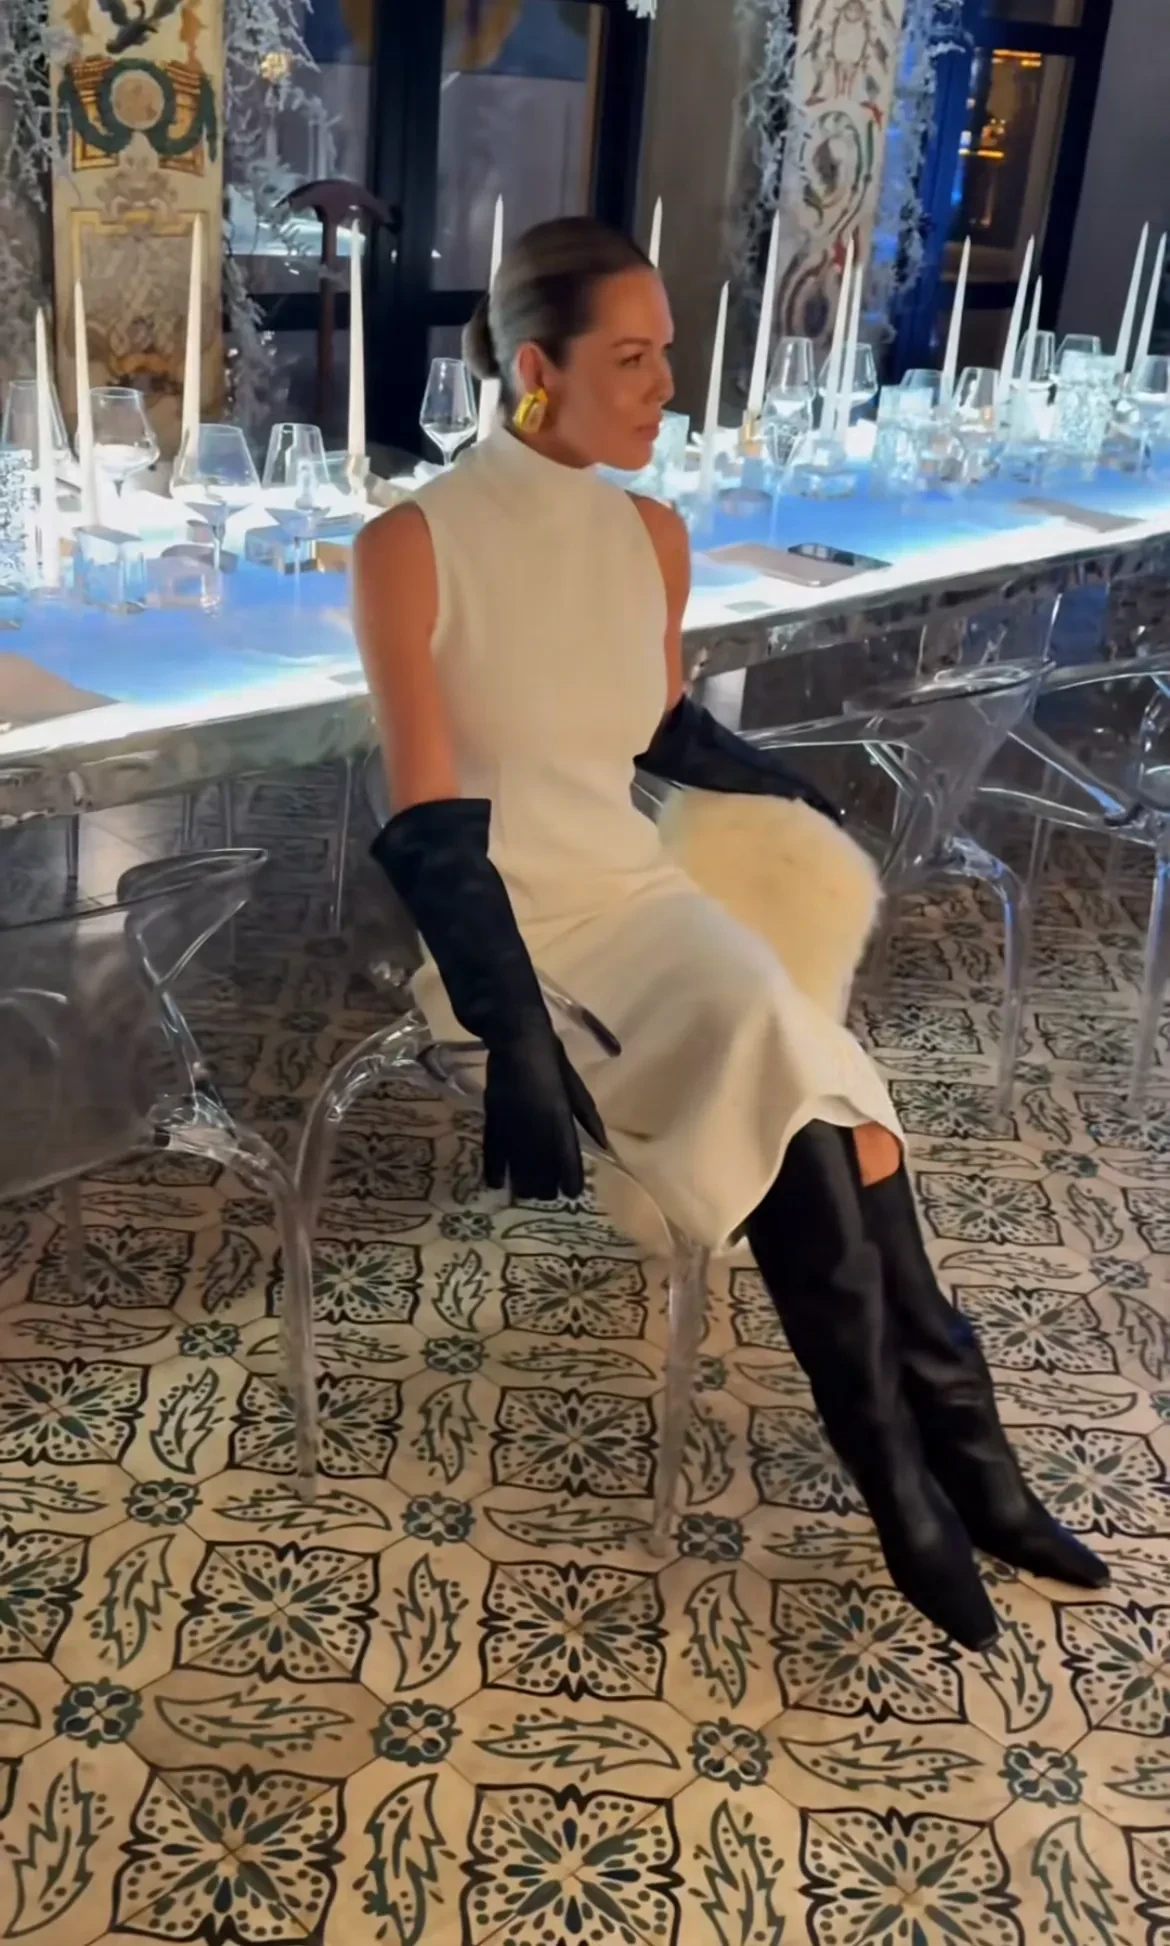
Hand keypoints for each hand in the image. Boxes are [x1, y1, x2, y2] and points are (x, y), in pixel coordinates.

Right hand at [482, 1026, 607, 1199]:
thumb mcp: (575, 1089)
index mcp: (559, 1116)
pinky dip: (494, 1169)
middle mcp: (536, 1125)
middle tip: (548, 1196)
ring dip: (522, 1183)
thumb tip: (604, 1145)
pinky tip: (497, 1185)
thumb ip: (588, 1118)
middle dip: (545, 1186)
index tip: (572, 1193)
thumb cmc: (552, 1061)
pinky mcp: (492, 1118)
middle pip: (540, 1167)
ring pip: (517, 1163)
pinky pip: (492, 1150)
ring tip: (526, 1195)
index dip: (570, 1178)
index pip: (567, 1157)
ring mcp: (512, 1123)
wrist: (517, 1039)